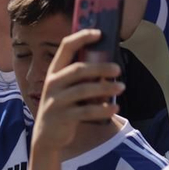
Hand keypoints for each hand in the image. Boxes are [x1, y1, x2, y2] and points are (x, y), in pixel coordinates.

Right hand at [31, 29, 121, 155]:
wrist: (47, 137)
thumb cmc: (63, 107)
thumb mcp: (66, 89)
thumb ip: (80, 78)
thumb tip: (108, 65)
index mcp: (54, 71)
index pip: (65, 47)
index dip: (82, 37)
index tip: (99, 33)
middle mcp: (53, 83)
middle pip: (78, 69)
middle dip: (100, 67)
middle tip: (118, 68)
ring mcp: (56, 100)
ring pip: (84, 90)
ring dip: (105, 88)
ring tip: (121, 87)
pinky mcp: (62, 117)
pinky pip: (86, 111)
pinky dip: (102, 109)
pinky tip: (115, 108)